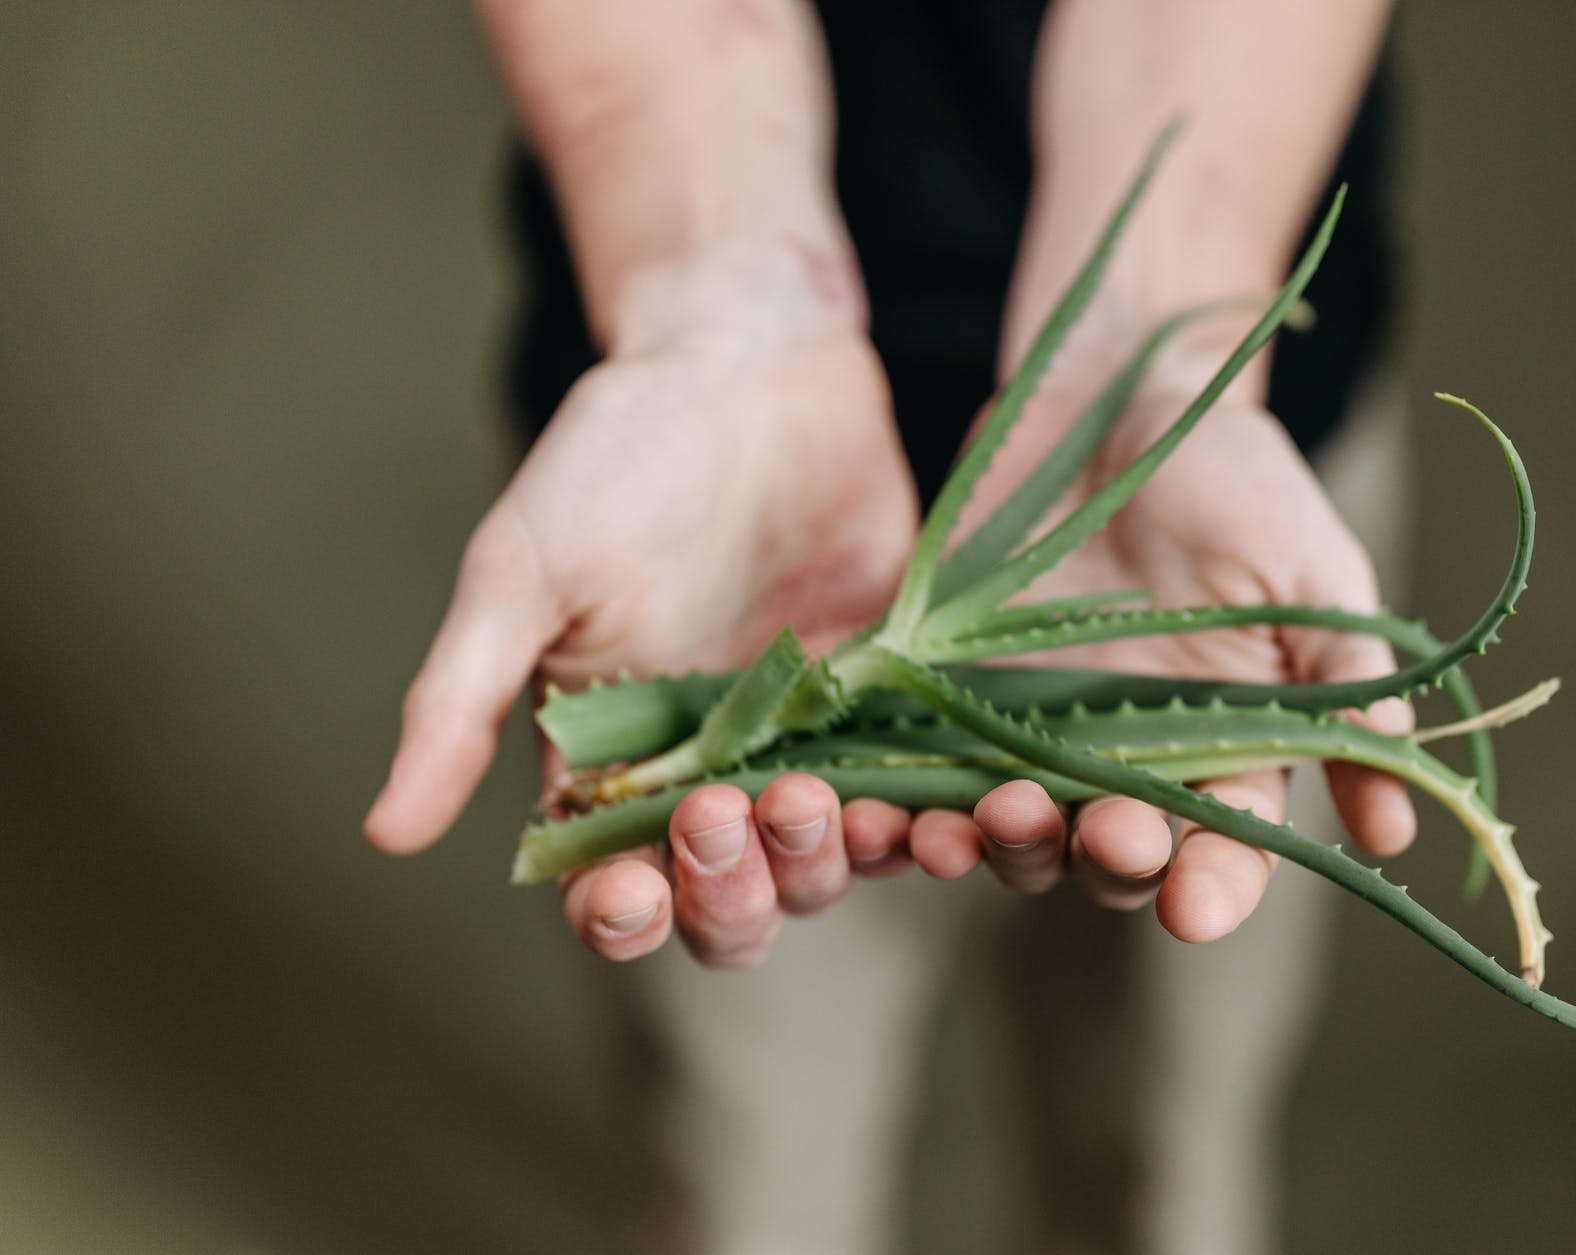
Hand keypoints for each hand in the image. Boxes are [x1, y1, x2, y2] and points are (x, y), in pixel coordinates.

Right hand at [364, 243, 919, 966]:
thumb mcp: (521, 573)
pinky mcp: (898, 700)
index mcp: (610, 763)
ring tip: (832, 804)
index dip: (624, 914)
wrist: (750, 359)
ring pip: (829, 864)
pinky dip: (936, 820)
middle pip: (732, 903)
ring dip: (830, 862)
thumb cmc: (615, 457)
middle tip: (732, 813)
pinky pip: (922, 790)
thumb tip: (383, 832)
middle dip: (734, 891)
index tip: (633, 889)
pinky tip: (953, 810)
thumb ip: (460, 704)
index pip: (614, 889)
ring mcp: (812, 742)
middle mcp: (713, 772)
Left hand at [897, 372, 1416, 941]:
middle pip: (1113, 860)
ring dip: (999, 847)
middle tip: (1103, 832)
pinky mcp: (947, 699)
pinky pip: (919, 776)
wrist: (1110, 396)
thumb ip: (1343, 683)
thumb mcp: (1308, 568)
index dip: (1214, 889)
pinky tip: (881, 812)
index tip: (1196, 908)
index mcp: (1224, 748)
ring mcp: (1029, 735)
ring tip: (981, 824)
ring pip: (1013, 835)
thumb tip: (1398, 826)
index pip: (1225, 850)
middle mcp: (1126, 762)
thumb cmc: (1230, 476)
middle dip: (1107, 862)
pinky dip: (900, 809)